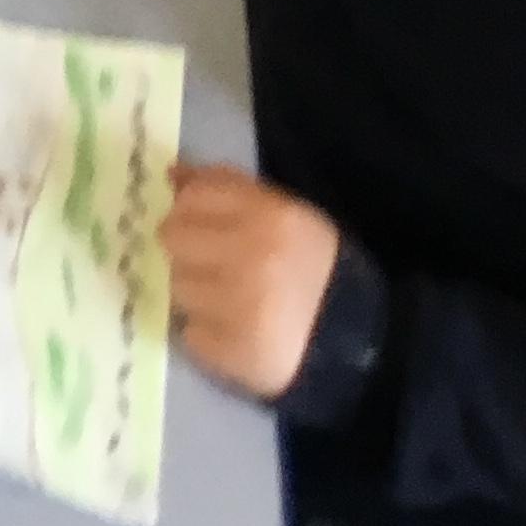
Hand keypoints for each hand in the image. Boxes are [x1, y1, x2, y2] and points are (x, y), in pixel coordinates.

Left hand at [162, 165, 340, 399]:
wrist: (352, 342)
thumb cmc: (313, 267)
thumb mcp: (285, 214)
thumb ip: (230, 189)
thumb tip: (173, 174)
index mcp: (271, 216)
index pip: (194, 196)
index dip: (187, 208)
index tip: (197, 222)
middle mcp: (252, 257)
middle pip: (173, 238)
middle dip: (187, 250)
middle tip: (211, 265)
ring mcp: (239, 307)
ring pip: (176, 286)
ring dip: (195, 292)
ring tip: (228, 300)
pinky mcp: (230, 351)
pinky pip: (188, 332)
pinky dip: (204, 331)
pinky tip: (232, 329)